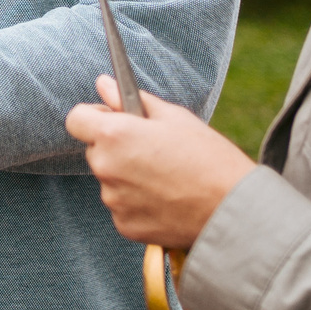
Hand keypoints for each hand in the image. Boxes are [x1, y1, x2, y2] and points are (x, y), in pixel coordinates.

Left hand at [63, 76, 256, 251]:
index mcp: (114, 135)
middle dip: (116, 147)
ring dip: (128, 176)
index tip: (116, 119)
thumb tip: (104, 84)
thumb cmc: (209, 158)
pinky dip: (138, 203)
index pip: (76, 119)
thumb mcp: (175, 118)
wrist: (234, 211)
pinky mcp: (125, 225)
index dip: (95, 116)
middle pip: (95, 150)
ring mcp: (114, 200)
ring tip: (168, 177)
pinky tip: (168, 199)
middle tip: (154, 149)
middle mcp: (106, 168)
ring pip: (110, 180)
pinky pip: (123, 207)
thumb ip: (132, 100)